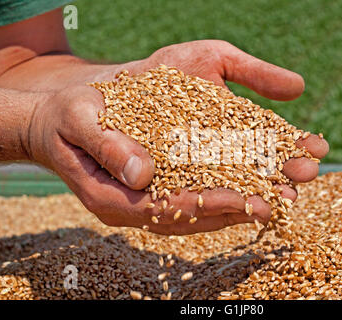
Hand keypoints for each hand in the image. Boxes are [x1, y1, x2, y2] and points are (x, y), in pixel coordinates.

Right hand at [26, 83, 326, 234]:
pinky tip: (254, 178)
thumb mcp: (79, 120)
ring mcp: (148, 198)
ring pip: (199, 208)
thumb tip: (142, 174)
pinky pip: (197, 190)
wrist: (62, 117)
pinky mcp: (159, 184)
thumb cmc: (67, 116)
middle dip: (237, 207)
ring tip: (280, 192)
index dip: (207, 206)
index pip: (167, 209)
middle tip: (279, 201)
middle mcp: (135, 205)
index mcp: (112, 197)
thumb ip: (107, 146)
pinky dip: (227, 185)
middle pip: (191, 214)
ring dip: (239, 200)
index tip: (246, 200)